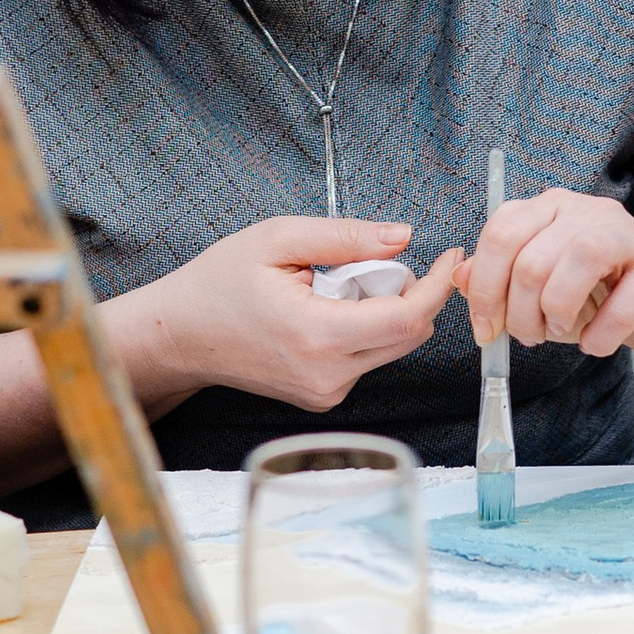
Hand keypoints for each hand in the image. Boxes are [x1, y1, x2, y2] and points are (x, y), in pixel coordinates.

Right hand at [147, 218, 464, 412]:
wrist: (180, 336)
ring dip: (386, 310)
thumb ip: (346, 237)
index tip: (453, 255)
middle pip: (410, 335)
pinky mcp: (324, 396)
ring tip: (336, 286)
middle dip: (411, 292)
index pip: (408, 317)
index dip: (439, 285)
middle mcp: (327, 374)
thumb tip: (404, 236)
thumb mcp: (278, 239)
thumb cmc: (219, 283)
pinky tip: (326, 311)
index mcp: (316, 334)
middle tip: (371, 261)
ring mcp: (326, 392)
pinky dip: (365, 328)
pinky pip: (369, 357)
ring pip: (393, 346)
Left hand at [460, 187, 633, 385]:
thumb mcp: (537, 287)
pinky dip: (599, 337)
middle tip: (529, 336)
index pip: (500, 233)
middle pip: (531, 258)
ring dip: (557, 315)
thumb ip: (496, 278)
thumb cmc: (597, 295)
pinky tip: (596, 343)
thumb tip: (460, 277)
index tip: (485, 330)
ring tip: (560, 332)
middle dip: (519, 313)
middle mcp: (587, 210)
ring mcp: (628, 235)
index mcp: (550, 207)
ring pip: (574, 264)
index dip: (485, 289)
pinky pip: (620, 307)